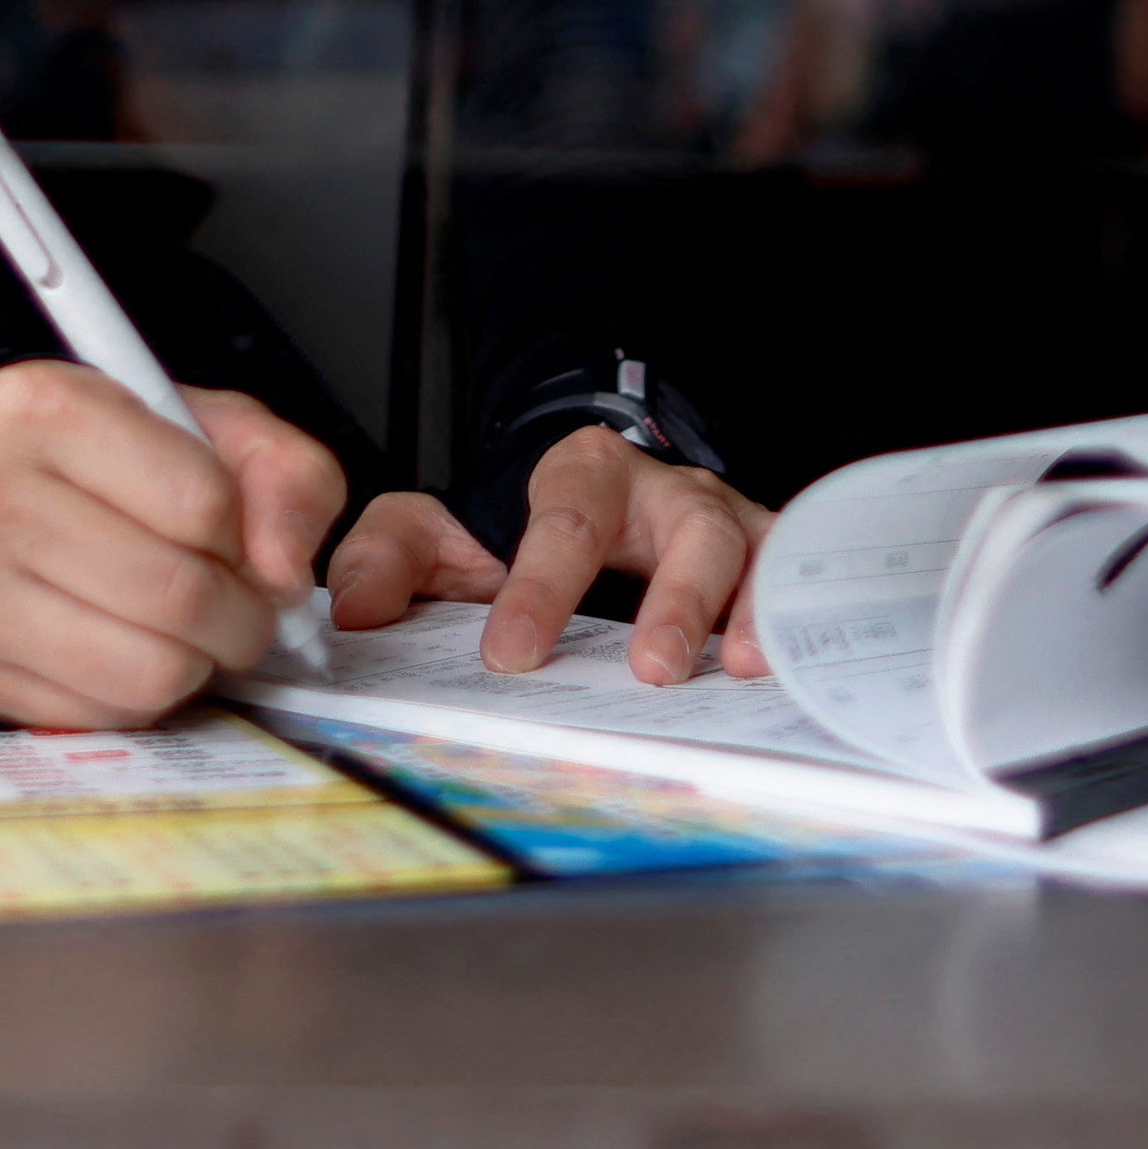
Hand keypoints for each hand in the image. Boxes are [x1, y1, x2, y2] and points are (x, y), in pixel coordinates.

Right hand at [0, 366, 344, 729]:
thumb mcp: (189, 419)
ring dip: (195, 665)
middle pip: (180, 597)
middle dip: (241, 619)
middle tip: (238, 608)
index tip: (236, 540)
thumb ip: (280, 470)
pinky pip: (100, 717)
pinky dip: (137, 698)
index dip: (245, 535)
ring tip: (184, 633)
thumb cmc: (80, 454)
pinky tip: (124, 652)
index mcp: (48, 410)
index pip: (201, 501)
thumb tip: (288, 575)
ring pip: (147, 673)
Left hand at [322, 427, 774, 685]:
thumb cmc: (511, 525)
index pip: (562, 525)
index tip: (510, 653)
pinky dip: (793, 616)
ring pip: (751, 549)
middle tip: (651, 671)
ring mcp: (726, 522)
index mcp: (581, 478)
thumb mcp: (438, 530)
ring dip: (746, 608)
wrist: (592, 490)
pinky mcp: (767, 557)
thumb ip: (389, 560)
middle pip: (684, 528)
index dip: (538, 589)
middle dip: (672, 598)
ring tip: (734, 669)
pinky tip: (780, 666)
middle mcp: (665, 492)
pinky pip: (796, 577)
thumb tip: (351, 609)